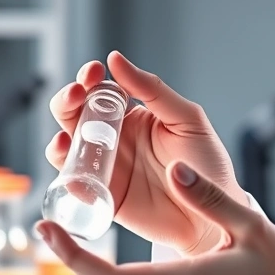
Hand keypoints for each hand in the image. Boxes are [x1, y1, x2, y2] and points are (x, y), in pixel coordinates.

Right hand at [48, 51, 245, 254]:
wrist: (213, 214)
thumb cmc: (206, 163)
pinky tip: (70, 163)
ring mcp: (105, 167)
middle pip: (76, 114)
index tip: (93, 72)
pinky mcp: (102, 196)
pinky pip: (74, 183)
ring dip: (60, 136)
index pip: (102, 90)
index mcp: (133, 116)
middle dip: (68, 101)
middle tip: (75, 95)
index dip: (91, 78)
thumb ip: (153, 90)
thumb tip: (116, 59)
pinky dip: (65, 173)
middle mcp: (114, 139)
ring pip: (68, 146)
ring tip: (67, 135)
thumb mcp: (186, 119)